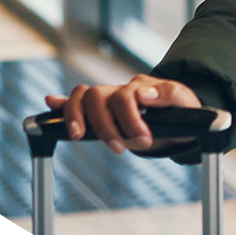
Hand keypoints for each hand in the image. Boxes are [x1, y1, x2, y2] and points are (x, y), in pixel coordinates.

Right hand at [44, 75, 202, 154]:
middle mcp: (120, 91)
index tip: (143, 138)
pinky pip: (76, 101)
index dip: (131, 118)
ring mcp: (108, 100)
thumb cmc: (180, 110)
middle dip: (106, 125)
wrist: (179, 120)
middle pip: (98, 95)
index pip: (125, 95)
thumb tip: (144, 95)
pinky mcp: (100, 113)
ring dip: (79, 118)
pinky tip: (51, 103)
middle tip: (122, 147)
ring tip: (80, 137)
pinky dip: (62, 103)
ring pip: (83, 97)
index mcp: (140, 87)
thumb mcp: (185, 102)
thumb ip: (169, 95)